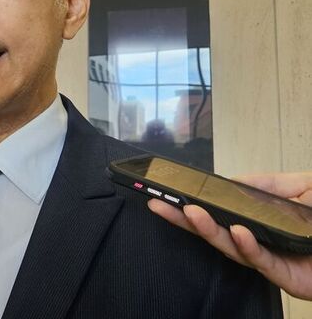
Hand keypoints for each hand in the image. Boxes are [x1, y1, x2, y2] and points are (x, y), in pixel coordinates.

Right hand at [148, 172, 311, 299]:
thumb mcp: (303, 187)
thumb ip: (269, 183)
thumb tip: (233, 180)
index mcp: (257, 222)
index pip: (219, 213)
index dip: (193, 204)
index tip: (170, 192)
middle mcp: (258, 242)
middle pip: (214, 231)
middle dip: (184, 219)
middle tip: (160, 205)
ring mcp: (271, 261)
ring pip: (231, 248)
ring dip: (209, 231)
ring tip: (191, 213)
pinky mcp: (287, 278)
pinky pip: (262, 262)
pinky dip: (247, 246)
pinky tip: (237, 232)